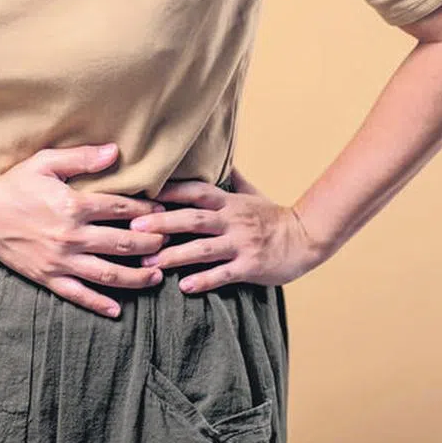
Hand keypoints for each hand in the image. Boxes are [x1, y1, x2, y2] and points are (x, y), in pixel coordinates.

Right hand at [0, 143, 167, 317]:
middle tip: (168, 243)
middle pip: (122, 243)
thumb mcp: (46, 162)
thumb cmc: (14, 184)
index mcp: (73, 205)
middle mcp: (70, 236)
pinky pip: (78, 295)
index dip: (147, 210)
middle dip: (150, 244)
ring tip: (156, 276)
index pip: (122, 209)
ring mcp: (59, 260)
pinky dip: (99, 304)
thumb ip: (82, 158)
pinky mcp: (47, 277)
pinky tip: (116, 310)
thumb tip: (116, 151)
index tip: (163, 211)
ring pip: (107, 273)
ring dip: (136, 277)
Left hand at [132, 167, 325, 292]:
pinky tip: (184, 287)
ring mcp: (241, 244)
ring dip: (175, 257)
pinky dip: (204, 280)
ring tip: (149, 264)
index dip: (170, 191)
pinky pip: (223, 274)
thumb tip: (220, 155)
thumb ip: (232, 178)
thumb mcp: (253, 194)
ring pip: (203, 249)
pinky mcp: (250, 266)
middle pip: (193, 219)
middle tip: (135, 228)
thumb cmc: (274, 217)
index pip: (196, 191)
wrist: (306, 239)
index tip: (143, 194)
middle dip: (163, 223)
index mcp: (229, 202)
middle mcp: (233, 220)